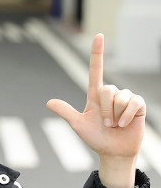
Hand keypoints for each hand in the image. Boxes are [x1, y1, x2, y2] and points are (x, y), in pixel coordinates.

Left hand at [47, 34, 144, 187]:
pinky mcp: (138, 104)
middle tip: (105, 124)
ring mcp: (126, 98)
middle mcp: (111, 94)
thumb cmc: (96, 139)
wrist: (113, 152)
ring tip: (115, 125)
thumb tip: (49, 102)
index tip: (98, 35)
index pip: (95, 71)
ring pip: (119, 97)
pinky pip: (133, 103)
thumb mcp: (78, 125)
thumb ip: (66, 112)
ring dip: (114, 115)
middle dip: (104, 110)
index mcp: (96, 96)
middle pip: (107, 89)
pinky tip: (125, 124)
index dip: (97, 54)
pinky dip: (126, 116)